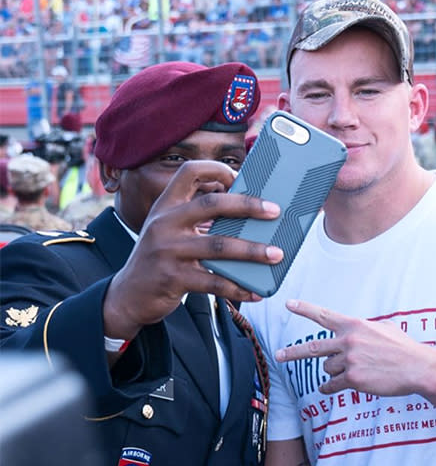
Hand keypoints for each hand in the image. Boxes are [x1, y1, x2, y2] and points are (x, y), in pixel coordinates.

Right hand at [103, 160, 283, 339]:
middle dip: (248, 206)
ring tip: (276, 254)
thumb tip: (247, 219)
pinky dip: (238, 287)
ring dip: (253, 251)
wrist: (128, 296)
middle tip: (275, 211)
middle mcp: (164, 223)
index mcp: (165, 206)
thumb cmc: (159, 260)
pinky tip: (255, 291)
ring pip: (219, 246)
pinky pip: (214, 281)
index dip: (217, 169)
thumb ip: (196, 221)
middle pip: (212, 204)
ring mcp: (168, 251)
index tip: (241, 177)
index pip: (189, 172)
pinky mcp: (173, 278)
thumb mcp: (169, 232)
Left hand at [275, 300, 435, 396]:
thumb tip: (355, 332)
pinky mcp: (353, 379)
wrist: (418, 368)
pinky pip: (332, 385)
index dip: (304, 309)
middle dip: (293, 353)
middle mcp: (348, 341)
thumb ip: (364, 329)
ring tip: (349, 371)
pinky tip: (328, 389)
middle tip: (278, 355)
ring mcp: (350, 360)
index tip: (288, 304)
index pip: (324, 316)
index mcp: (355, 325)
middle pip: (313, 347)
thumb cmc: (404, 348)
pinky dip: (328, 388)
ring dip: (334, 371)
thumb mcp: (384, 329)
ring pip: (327, 368)